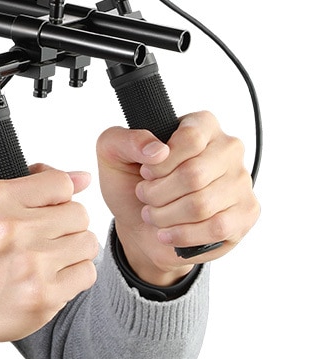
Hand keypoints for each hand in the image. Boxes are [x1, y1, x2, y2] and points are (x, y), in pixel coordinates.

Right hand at [0, 166, 99, 358]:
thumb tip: (82, 177)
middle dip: (66, 223)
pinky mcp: (45, 296)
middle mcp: (15, 228)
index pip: (60, 183)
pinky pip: (87, 274)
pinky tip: (51, 276)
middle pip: (79, 213)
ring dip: (73, 249)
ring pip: (88, 242)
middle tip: (46, 235)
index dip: (58, 195)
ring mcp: (32, 264)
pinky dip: (73, 275)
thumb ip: (27, 179)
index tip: (50, 206)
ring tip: (50, 256)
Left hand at [97, 111, 258, 285]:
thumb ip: (125, 140)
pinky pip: (217, 227)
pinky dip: (183, 234)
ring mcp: (241, 181)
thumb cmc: (131, 181)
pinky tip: (167, 233)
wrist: (140, 224)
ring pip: (202, 204)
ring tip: (153, 214)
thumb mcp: (113, 153)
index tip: (145, 172)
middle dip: (158, 192)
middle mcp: (228, 148)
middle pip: (195, 174)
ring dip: (166, 215)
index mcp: (201, 124)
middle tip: (145, 196)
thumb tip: (157, 149)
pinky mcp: (246, 213)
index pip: (190, 138)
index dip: (161, 163)